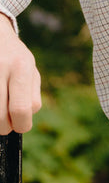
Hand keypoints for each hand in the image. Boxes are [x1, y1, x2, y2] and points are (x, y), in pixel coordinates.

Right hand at [0, 14, 41, 133]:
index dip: (21, 124)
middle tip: (6, 122)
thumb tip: (25, 119)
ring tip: (1, 109)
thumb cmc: (14, 56)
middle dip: (4, 127)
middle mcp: (2, 68)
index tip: (19, 124)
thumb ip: (32, 95)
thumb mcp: (30, 70)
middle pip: (1, 117)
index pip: (22, 110)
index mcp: (21, 68)